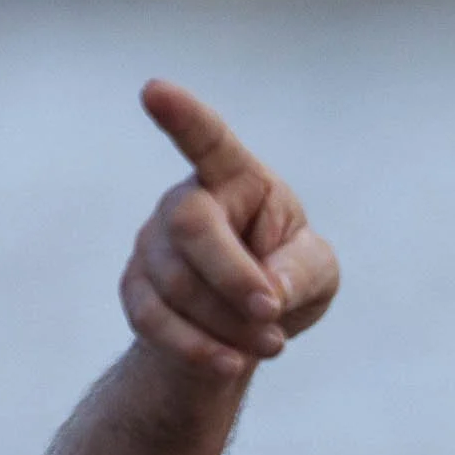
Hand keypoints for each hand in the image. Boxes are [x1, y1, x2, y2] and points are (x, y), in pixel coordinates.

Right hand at [122, 80, 339, 381]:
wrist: (245, 331)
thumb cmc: (287, 280)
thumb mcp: (317, 274)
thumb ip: (301, 272)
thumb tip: (266, 290)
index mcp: (237, 179)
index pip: (208, 141)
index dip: (183, 117)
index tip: (153, 91)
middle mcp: (186, 201)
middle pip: (190, 227)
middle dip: (232, 276)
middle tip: (271, 311)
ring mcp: (153, 244)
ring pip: (176, 283)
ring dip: (228, 324)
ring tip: (269, 343)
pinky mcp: (137, 289)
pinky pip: (154, 320)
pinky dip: (198, 348)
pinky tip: (231, 363)